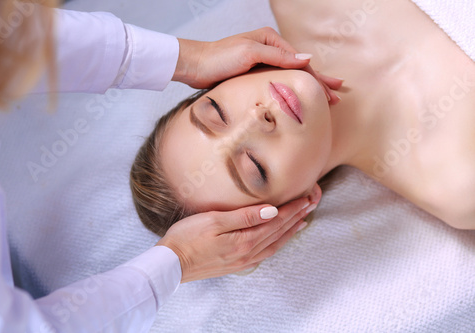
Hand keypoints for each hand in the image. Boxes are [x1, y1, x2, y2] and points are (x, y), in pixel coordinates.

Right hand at [157, 197, 314, 282]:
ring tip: (302, 221)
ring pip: (273, 244)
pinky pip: (263, 254)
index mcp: (244, 240)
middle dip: (296, 218)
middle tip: (311, 205)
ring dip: (289, 232)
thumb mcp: (214, 222)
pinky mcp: (234, 264)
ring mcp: (241, 260)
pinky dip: (275, 244)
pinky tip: (276, 241)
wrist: (170, 264)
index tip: (306, 198)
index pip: (275, 221)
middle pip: (278, 233)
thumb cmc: (187, 238)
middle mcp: (247, 253)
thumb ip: (244, 216)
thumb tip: (271, 210)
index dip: (292, 209)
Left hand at [172, 27, 342, 103]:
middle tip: (336, 96)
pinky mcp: (253, 75)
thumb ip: (278, 56)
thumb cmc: (219, 58)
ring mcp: (262, 63)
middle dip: (319, 82)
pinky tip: (297, 97)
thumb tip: (307, 58)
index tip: (331, 92)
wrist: (195, 66)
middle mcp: (268, 50)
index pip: (301, 62)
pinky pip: (278, 83)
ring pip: (291, 77)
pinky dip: (291, 90)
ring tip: (325, 98)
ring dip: (307, 88)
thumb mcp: (250, 53)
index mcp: (270, 40)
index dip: (317, 79)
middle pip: (299, 69)